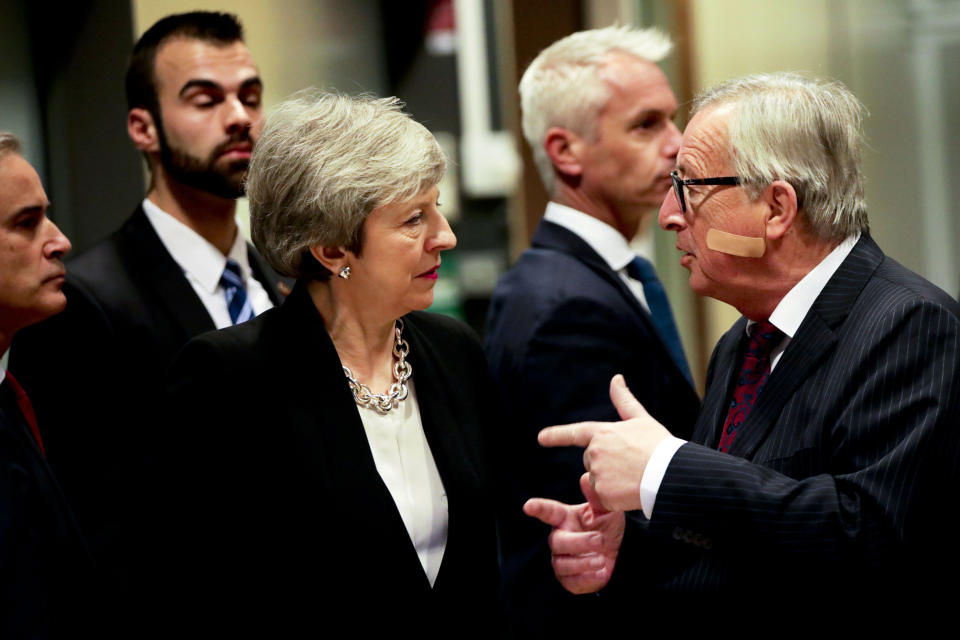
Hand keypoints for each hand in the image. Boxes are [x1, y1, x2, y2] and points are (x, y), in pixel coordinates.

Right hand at [524, 473, 624, 593]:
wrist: (620, 551)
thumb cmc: (607, 526)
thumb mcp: (606, 510)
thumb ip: (596, 498)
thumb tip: (587, 478)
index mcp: (566, 518)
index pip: (549, 512)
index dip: (538, 509)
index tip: (529, 506)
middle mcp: (560, 538)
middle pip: (557, 542)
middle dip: (579, 542)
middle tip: (600, 540)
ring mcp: (562, 559)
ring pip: (562, 563)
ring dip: (583, 562)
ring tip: (602, 559)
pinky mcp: (570, 579)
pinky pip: (571, 582)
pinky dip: (586, 579)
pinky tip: (601, 572)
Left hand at [538, 374, 670, 510]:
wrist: (670, 473)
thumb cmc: (659, 446)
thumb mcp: (642, 419)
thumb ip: (624, 401)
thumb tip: (616, 378)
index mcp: (602, 433)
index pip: (575, 433)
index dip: (557, 435)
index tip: (542, 438)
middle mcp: (595, 452)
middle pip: (591, 461)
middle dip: (606, 464)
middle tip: (630, 464)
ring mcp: (598, 473)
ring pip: (597, 481)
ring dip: (611, 482)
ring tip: (633, 477)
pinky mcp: (603, 494)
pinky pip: (604, 499)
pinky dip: (615, 498)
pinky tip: (630, 491)